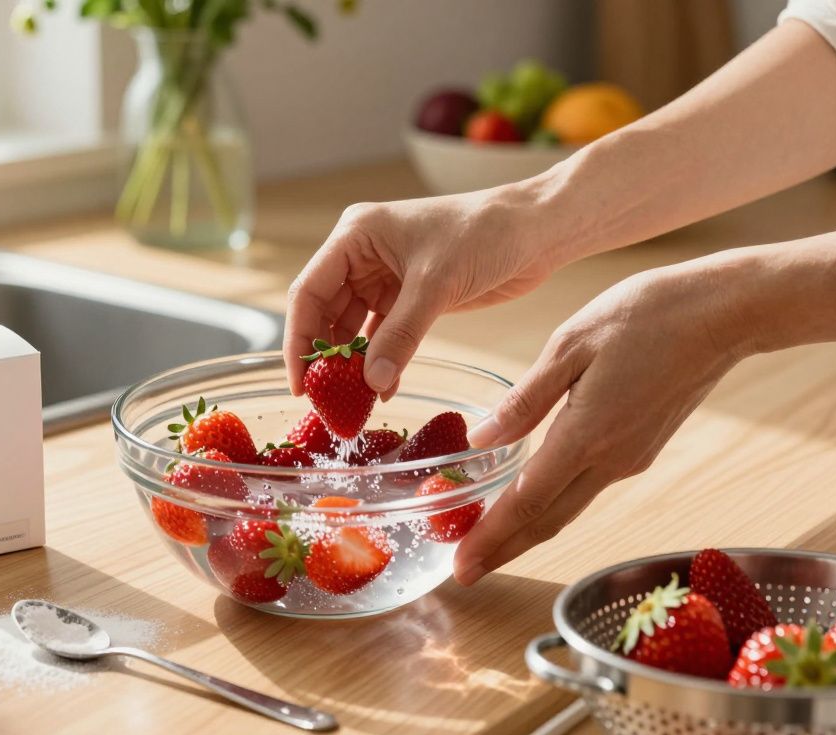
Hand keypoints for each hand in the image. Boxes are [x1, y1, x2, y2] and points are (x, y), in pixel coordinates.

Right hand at [283, 183, 567, 396]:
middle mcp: (363, 255)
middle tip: (325, 403)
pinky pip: (384, 336)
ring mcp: (386, 277)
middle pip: (326, 314)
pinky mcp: (412, 297)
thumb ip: (400, 336)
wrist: (535, 230)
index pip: (309, 292)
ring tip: (353, 404)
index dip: (300, 340)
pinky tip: (385, 390)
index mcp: (355, 236)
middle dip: (326, 359)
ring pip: (354, 329)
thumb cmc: (484, 232)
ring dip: (355, 365)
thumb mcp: (436, 284)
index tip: (300, 383)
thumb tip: (372, 384)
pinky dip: (383, 362)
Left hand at [454, 262, 749, 584]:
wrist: (723, 313)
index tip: (461, 568)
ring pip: (569, 507)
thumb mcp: (570, 345)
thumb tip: (481, 439)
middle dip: (502, 550)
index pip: (527, 503)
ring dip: (527, 530)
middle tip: (464, 572)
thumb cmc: (645, 315)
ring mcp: (631, 458)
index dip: (490, 539)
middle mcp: (611, 461)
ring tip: (488, 541)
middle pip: (547, 521)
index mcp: (586, 435)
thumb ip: (525, 400)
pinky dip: (554, 502)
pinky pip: (588, 486)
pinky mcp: (642, 448)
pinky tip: (534, 497)